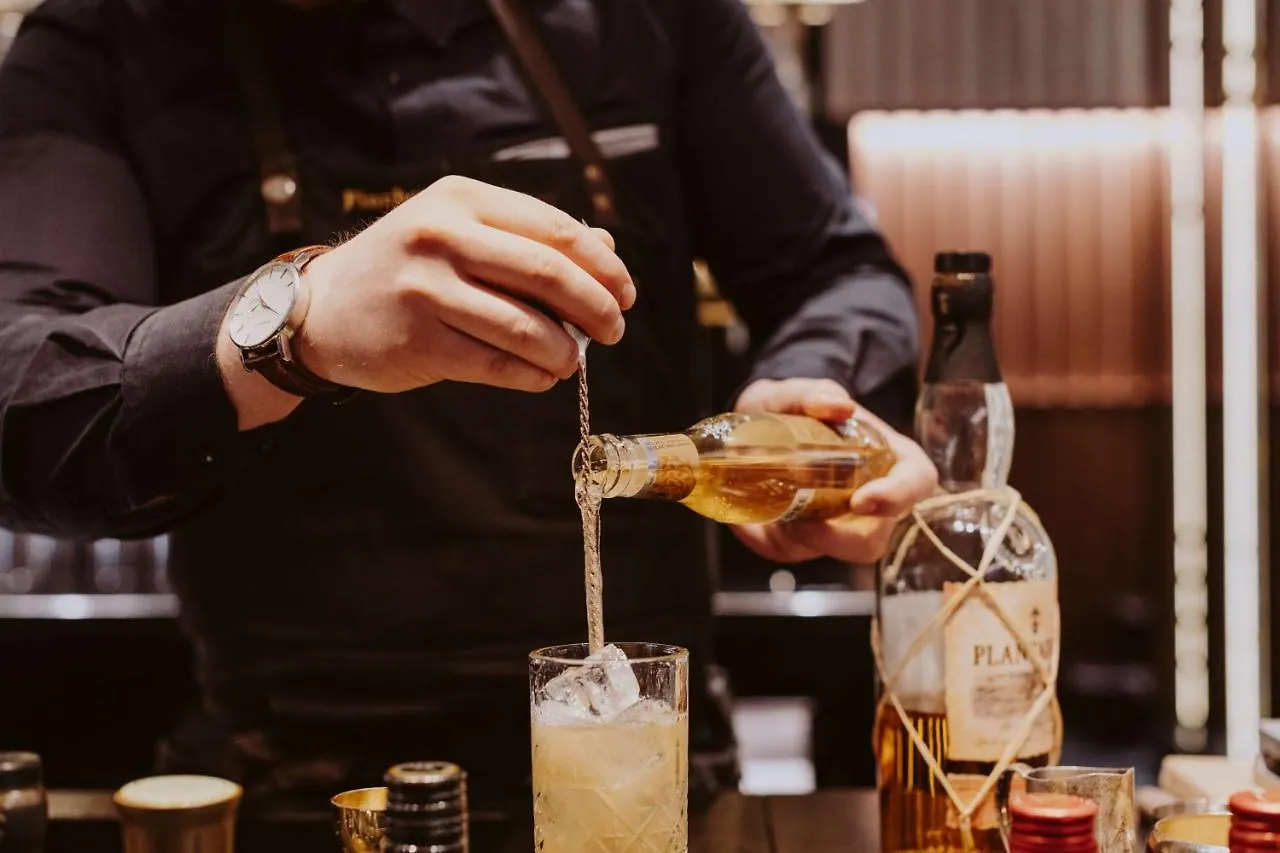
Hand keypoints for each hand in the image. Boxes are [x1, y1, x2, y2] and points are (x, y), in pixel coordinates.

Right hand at [296, 175, 633, 393]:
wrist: (322, 308)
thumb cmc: (408, 268)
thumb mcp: (461, 232)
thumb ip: (529, 238)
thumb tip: (607, 248)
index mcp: (462, 200)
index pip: (555, 229)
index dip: (602, 265)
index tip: (625, 293)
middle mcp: (442, 236)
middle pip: (549, 274)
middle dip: (596, 308)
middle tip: (615, 330)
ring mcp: (426, 290)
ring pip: (526, 326)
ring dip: (565, 350)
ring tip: (573, 360)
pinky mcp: (418, 341)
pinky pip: (496, 364)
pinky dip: (532, 375)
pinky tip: (543, 376)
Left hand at [729, 378, 937, 564]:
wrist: (751, 429)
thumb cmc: (790, 410)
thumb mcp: (795, 393)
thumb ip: (814, 392)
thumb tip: (838, 406)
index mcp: (886, 458)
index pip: (916, 481)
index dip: (899, 496)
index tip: (862, 499)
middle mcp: (869, 500)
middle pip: (875, 537)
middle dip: (840, 540)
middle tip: (802, 524)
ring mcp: (837, 526)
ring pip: (829, 553)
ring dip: (799, 540)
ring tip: (768, 515)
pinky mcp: (804, 541)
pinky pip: (789, 552)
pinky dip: (764, 539)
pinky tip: (745, 521)